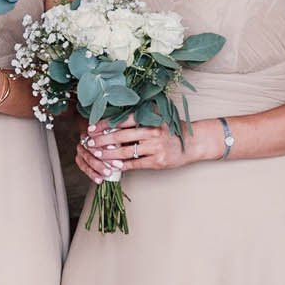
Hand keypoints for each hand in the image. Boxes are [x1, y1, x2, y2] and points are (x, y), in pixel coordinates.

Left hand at [77, 117, 202, 179]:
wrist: (194, 142)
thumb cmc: (173, 129)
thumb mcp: (157, 118)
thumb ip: (139, 118)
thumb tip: (112, 121)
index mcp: (150, 119)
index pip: (122, 121)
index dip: (104, 125)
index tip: (91, 128)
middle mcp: (152, 132)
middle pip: (120, 136)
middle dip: (102, 140)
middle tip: (89, 143)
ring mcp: (155, 148)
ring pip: (125, 152)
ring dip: (108, 154)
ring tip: (96, 155)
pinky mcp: (157, 161)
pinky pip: (135, 164)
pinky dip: (121, 165)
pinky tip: (111, 166)